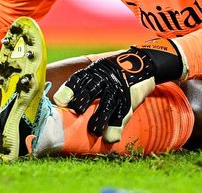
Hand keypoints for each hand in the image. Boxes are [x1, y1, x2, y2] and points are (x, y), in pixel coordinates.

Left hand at [52, 40, 182, 142]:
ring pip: (108, 104)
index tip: (59, 100)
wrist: (143, 64)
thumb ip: (81, 86)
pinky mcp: (130, 100)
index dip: (68, 90)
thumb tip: (58, 103)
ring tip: (94, 131)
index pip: (78, 79)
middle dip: (83, 100)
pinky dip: (117, 127)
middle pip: (91, 90)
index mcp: (93, 73)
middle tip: (75, 111)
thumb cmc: (112, 73)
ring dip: (100, 118)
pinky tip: (111, 138)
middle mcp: (105, 79)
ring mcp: (118, 89)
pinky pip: (123, 114)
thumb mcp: (97, 72)